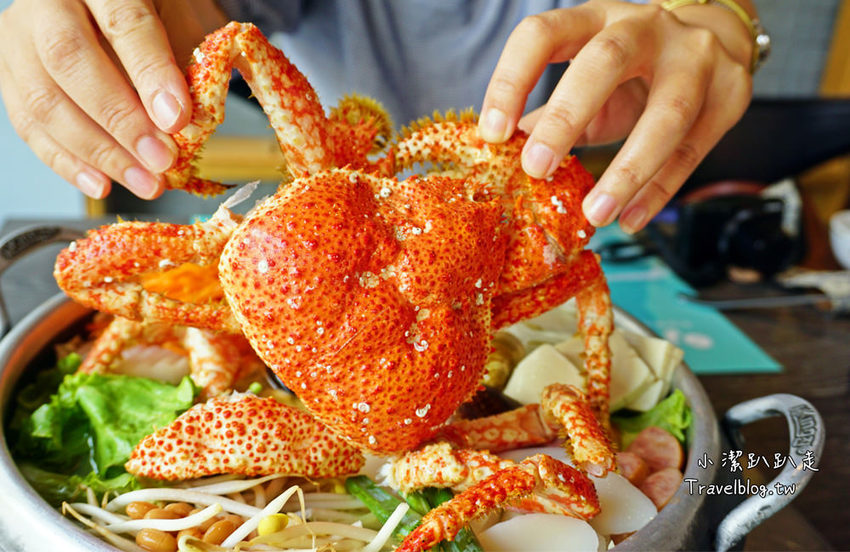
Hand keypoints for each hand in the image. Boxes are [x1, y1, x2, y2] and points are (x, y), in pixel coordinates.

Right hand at [0, 0, 223, 198]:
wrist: (113, 5)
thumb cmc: (155, 12)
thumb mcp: (182, 21)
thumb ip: (188, 64)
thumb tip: (193, 124)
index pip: (123, 23)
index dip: (150, 74)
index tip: (177, 118)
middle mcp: (48, 2)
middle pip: (69, 61)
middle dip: (120, 121)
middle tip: (161, 159)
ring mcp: (19, 37)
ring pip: (43, 100)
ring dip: (99, 153)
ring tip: (145, 182)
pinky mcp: (8, 73)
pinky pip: (29, 125)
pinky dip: (68, 162)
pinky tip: (103, 183)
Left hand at [478, 0, 753, 232]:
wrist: (716, 40)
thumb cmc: (634, 68)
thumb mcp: (586, 76)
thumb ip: (548, 111)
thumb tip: (501, 155)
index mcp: (595, 19)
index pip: (543, 34)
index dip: (512, 79)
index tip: (492, 132)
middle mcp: (646, 26)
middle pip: (607, 60)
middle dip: (567, 116)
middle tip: (536, 169)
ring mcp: (696, 56)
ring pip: (668, 113)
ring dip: (628, 170)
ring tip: (596, 214)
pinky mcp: (730, 93)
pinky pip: (693, 149)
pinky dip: (660, 190)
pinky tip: (630, 218)